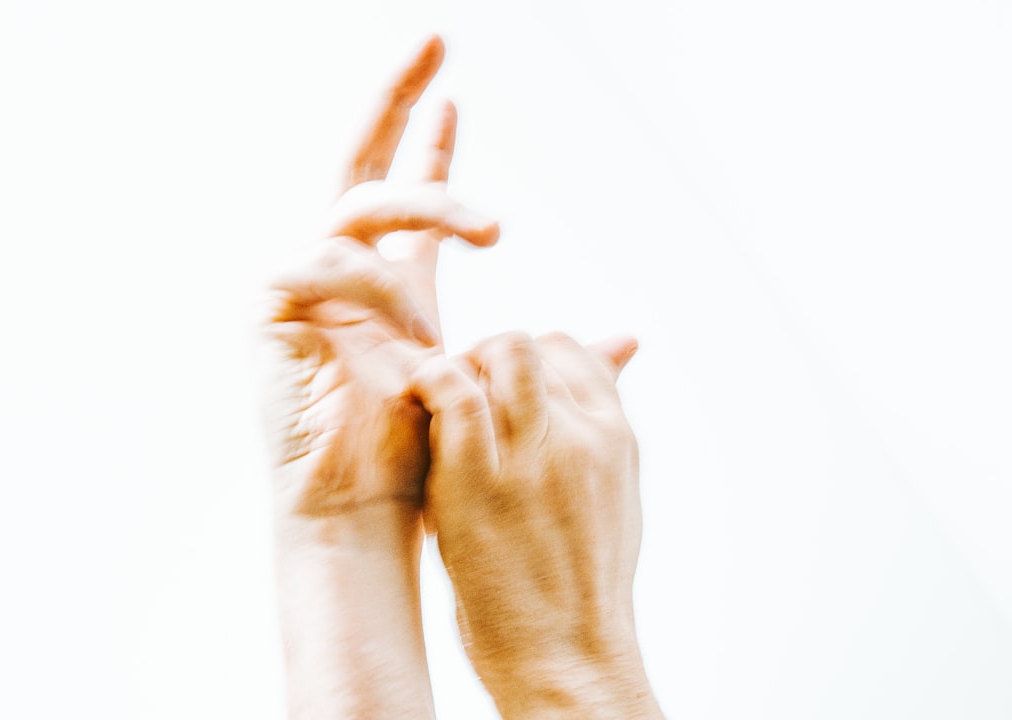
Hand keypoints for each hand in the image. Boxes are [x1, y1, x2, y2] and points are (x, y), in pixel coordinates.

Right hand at [265, 36, 496, 718]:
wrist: (361, 512)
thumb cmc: (421, 458)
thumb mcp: (497, 388)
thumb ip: (557, 357)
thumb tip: (632, 338)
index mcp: (392, 285)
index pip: (410, 198)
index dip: (431, 146)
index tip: (455, 95)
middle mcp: (343, 270)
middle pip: (363, 162)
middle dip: (395, 99)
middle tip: (437, 39)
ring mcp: (302, 283)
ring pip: (357, 203)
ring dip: (426, 201)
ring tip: (495, 229)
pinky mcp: (269, 308)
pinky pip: (314, 258)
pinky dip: (361, 273)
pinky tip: (397, 307)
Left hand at [412, 332, 663, 719]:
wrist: (568, 654)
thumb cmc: (582, 581)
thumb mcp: (613, 491)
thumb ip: (602, 422)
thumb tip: (619, 347)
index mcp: (615, 435)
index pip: (568, 349)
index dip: (525, 358)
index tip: (497, 390)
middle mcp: (581, 433)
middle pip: (528, 345)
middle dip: (487, 356)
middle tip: (462, 394)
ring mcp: (533, 452)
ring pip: (497, 353)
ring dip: (461, 364)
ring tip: (438, 404)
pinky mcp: (479, 476)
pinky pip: (455, 391)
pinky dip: (431, 379)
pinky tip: (418, 400)